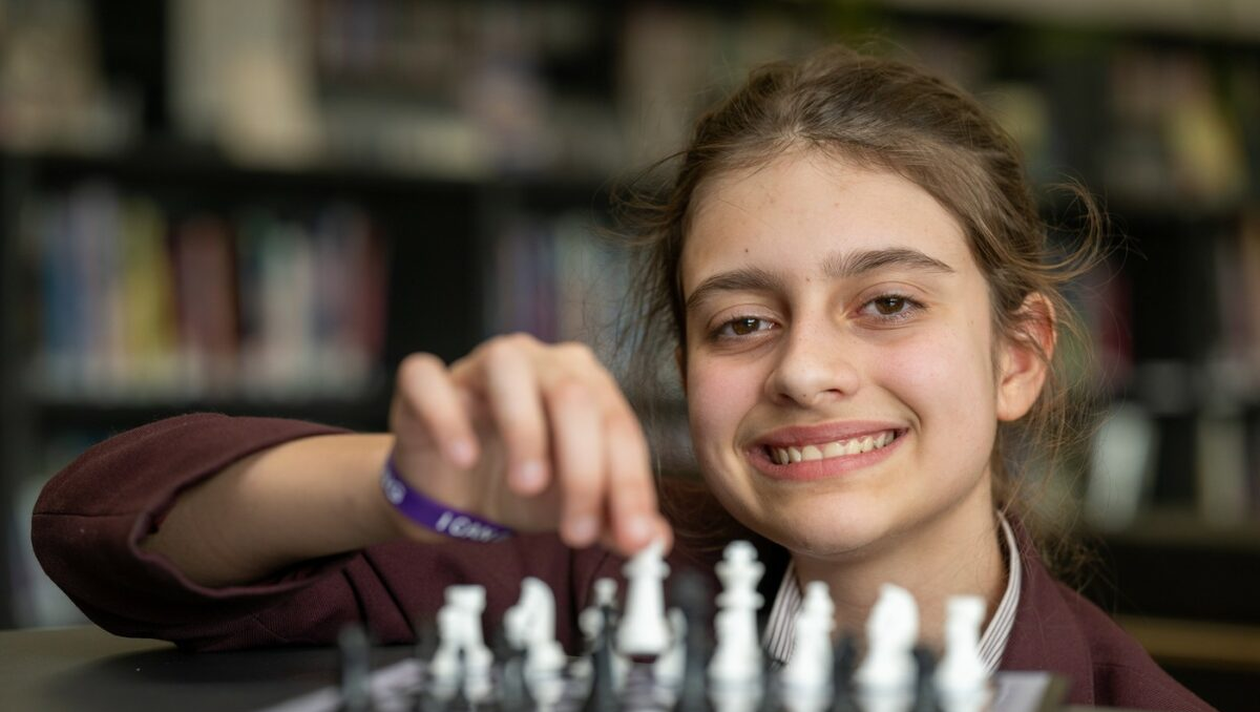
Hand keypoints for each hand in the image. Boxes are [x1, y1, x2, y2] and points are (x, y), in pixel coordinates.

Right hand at [387, 333, 670, 554]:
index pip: (619, 427)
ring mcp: (481, 364)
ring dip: (525, 429)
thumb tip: (654, 541)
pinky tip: (463, 458)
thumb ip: (613, 520)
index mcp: (587, 385)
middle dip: (583, 469)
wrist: (451, 488)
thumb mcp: (572, 507)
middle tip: (576, 530)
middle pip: (573, 396)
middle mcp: (540, 362)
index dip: (630, 485)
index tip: (632, 537)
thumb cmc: (520, 482)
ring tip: (528, 485)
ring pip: (509, 369)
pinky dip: (448, 416)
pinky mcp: (427, 382)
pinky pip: (431, 380)